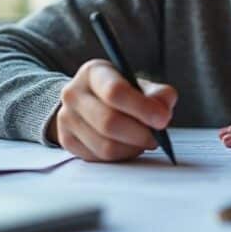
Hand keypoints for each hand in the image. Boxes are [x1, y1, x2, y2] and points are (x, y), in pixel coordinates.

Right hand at [49, 59, 177, 161]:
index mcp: (94, 72)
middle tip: (157, 137)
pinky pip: (99, 158)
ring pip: (105, 146)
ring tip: (143, 141)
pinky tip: (128, 146)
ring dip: (132, 148)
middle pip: (109, 122)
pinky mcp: (67, 141)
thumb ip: (159, 95)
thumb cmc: (122, 94)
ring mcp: (66, 119)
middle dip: (140, 134)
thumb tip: (163, 114)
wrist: (90, 102)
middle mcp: (74, 93)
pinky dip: (120, 156)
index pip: (115, 91)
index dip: (142, 107)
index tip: (163, 119)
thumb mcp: (141, 86)